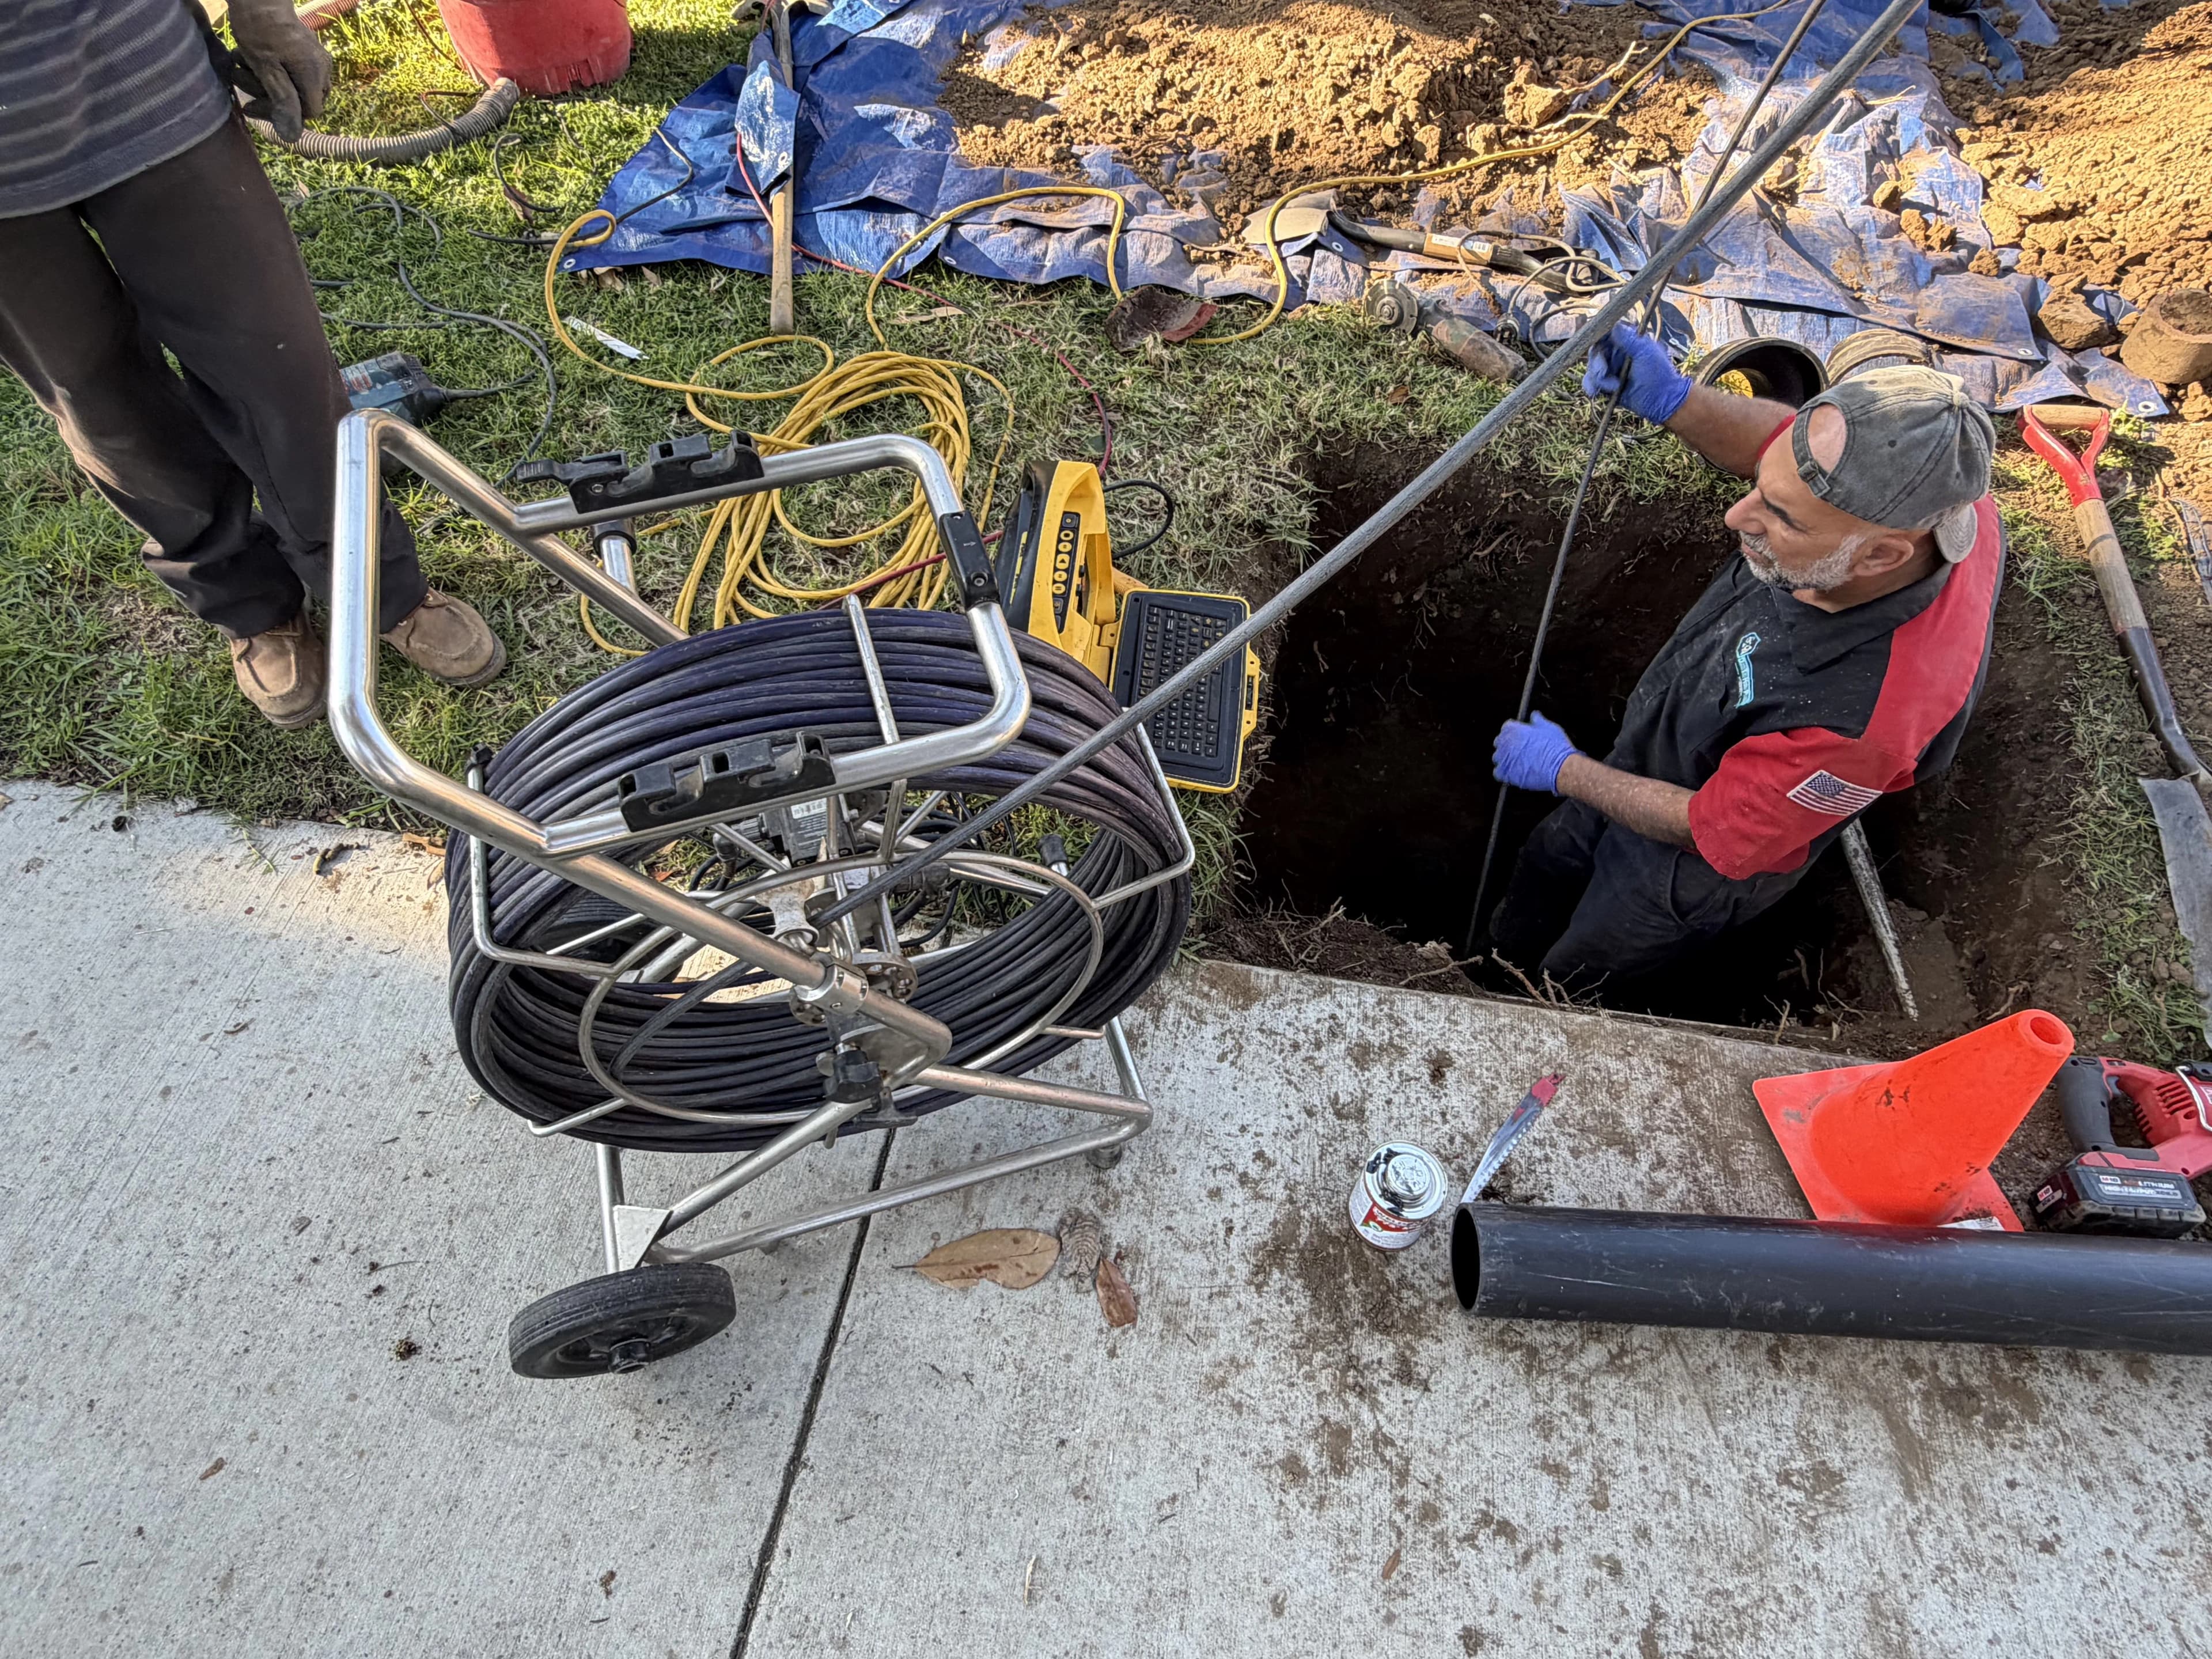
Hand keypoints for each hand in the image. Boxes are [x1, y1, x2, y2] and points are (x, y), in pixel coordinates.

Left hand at [228, 0, 333, 143]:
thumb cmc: (259, 29)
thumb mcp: (265, 68)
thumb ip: (282, 101)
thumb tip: (292, 136)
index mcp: (315, 75)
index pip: (307, 113)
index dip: (280, 115)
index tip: (250, 105)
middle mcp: (323, 69)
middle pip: (302, 101)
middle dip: (269, 97)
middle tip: (239, 79)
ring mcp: (318, 59)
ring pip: (297, 87)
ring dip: (266, 84)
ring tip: (240, 66)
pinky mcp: (308, 51)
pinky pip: (295, 73)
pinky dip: (273, 72)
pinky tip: (253, 61)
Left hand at [1492, 711, 1578, 792]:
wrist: (1560, 768)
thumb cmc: (1555, 747)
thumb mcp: (1549, 727)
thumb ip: (1538, 720)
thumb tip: (1534, 715)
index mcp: (1512, 729)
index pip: (1507, 727)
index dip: (1515, 731)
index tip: (1521, 736)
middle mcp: (1505, 743)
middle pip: (1500, 742)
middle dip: (1508, 745)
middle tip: (1521, 750)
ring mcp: (1504, 759)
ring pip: (1498, 757)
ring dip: (1505, 758)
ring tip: (1519, 762)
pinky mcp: (1505, 774)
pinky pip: (1498, 772)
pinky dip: (1505, 773)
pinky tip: (1514, 772)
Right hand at [1581, 323, 1690, 424]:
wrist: (1662, 400)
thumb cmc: (1659, 374)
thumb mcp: (1645, 352)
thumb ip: (1628, 339)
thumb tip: (1614, 324)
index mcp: (1628, 343)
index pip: (1607, 335)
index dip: (1598, 338)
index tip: (1596, 345)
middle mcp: (1618, 355)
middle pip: (1596, 352)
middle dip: (1597, 363)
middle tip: (1603, 372)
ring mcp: (1612, 370)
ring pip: (1593, 369)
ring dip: (1598, 378)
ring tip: (1613, 387)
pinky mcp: (1608, 386)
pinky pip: (1593, 383)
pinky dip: (1592, 387)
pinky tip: (1595, 392)